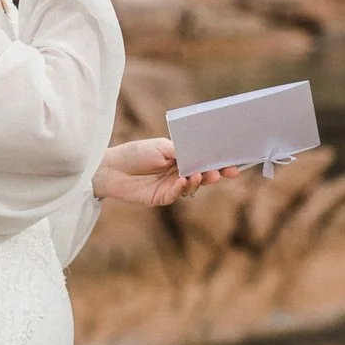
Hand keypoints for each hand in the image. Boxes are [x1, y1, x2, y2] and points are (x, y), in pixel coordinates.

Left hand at [92, 136, 237, 206]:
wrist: (111, 169)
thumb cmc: (136, 153)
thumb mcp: (162, 147)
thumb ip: (182, 152)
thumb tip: (201, 155)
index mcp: (180, 157)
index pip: (203, 159)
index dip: (218, 161)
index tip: (233, 160)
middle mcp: (179, 172)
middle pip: (203, 173)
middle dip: (217, 172)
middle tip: (227, 171)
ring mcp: (172, 186)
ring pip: (193, 185)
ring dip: (201, 180)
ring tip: (203, 174)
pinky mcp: (163, 197)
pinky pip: (178, 193)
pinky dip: (184, 187)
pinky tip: (185, 180)